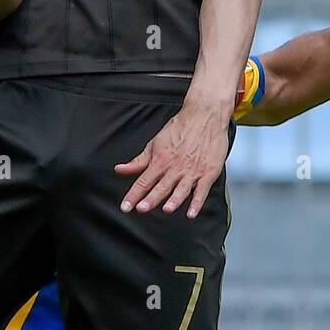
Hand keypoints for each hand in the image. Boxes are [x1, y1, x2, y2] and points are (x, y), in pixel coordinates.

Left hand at [115, 100, 229, 218]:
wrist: (204, 115)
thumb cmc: (180, 129)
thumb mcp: (155, 143)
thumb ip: (138, 161)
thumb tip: (120, 170)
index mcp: (161, 160)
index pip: (143, 181)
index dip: (133, 195)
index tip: (125, 207)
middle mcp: (175, 167)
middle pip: (161, 186)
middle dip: (150, 198)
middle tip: (141, 209)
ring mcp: (192, 171)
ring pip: (181, 189)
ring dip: (174, 200)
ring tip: (166, 209)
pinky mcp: (208, 173)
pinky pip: (202, 191)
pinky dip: (197, 203)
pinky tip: (192, 213)